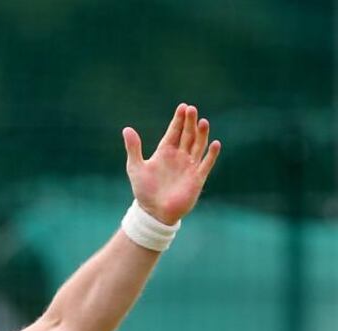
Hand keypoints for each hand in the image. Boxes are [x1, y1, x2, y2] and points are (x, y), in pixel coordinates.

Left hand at [122, 103, 221, 224]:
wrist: (154, 212)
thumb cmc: (144, 190)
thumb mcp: (135, 167)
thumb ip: (133, 148)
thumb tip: (126, 129)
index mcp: (165, 152)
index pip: (174, 132)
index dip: (178, 120)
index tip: (183, 107)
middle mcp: (179, 156)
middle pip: (187, 135)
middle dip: (189, 122)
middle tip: (192, 109)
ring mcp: (189, 166)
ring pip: (198, 146)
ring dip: (201, 134)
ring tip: (202, 121)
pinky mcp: (197, 178)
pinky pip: (206, 164)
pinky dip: (211, 154)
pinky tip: (215, 143)